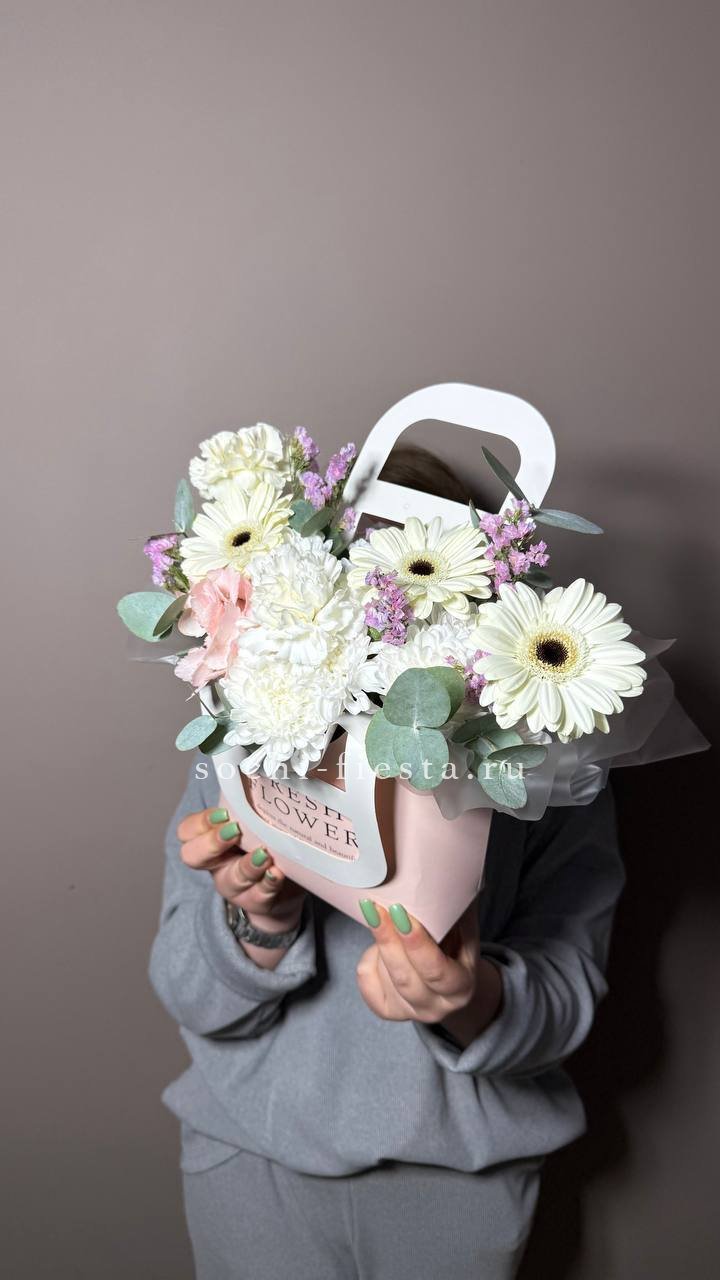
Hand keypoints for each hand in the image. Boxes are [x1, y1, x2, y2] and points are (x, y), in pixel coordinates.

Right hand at [177, 807, 304, 961]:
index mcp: (210, 838)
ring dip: (246, 866)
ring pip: (230, 880)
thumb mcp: (255, 818)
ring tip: (265, 854)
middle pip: (192, 857)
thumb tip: (254, 757)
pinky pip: (258, 898)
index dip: (200, 823)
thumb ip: (249, 795)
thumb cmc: (267, 840)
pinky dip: (267, 885)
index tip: (224, 813)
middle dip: (211, 843)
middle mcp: (216, 863)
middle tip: (234, 830)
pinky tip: (277, 873)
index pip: (187, 831)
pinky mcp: (257, 902)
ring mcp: (235, 886)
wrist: (287, 884)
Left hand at [355, 901, 501, 1047]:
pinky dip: (368, 961)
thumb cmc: (456, 949)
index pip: (437, 971)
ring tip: (378, 915)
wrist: (451, 985)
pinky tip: (377, 946)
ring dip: (379, 946)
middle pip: (406, 979)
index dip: (417, 944)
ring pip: (384, 980)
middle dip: (388, 940)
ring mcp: (410, 1012)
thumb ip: (456, 911)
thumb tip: (448, 873)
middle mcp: (436, 1007)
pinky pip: (368, 984)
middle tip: (375, 907)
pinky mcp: (388, 1011)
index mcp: (461, 987)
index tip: (401, 913)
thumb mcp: (465, 932)